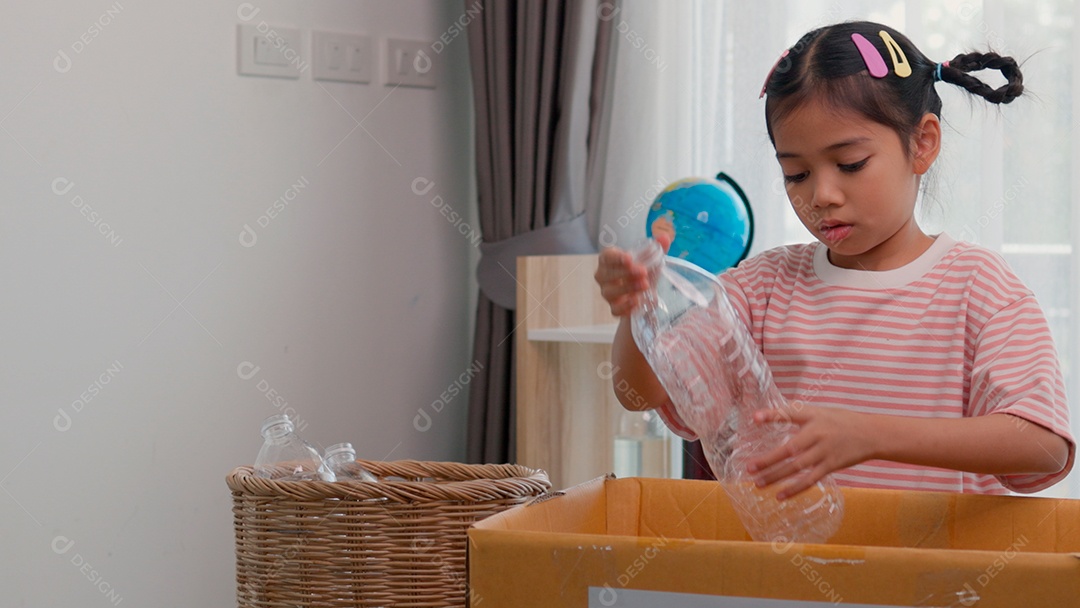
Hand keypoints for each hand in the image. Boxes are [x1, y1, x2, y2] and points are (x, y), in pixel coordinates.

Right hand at [594, 217, 674, 316]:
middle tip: (643, 271)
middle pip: (605, 274)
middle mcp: (604, 276)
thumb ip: (657, 248)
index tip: (629, 258)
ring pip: (609, 292)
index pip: (606, 256)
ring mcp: (607, 293)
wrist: (645, 295)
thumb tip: (665, 237)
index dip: (616, 257)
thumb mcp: (650, 260)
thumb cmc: (642, 273)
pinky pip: (615, 309)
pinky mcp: (614, 308)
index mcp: (609, 260)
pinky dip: (625, 307)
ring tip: (645, 285)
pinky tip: (636, 302)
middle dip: (624, 272)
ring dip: (627, 288)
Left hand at [745, 403, 876, 498]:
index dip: (772, 415)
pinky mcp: (831, 466)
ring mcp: (825, 451)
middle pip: (789, 448)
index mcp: (813, 416)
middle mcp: (818, 433)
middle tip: (749, 467)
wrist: (872, 434)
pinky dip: (794, 489)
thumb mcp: (820, 412)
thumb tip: (766, 416)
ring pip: (797, 467)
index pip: (790, 413)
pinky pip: (810, 479)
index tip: (754, 418)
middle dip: (768, 459)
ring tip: (758, 483)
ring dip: (776, 476)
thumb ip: (797, 415)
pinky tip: (780, 495)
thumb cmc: (842, 421)